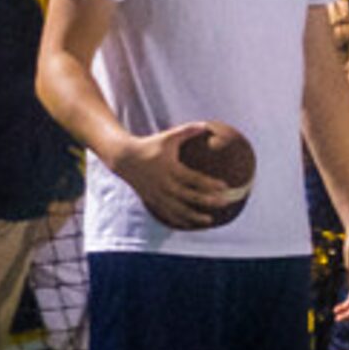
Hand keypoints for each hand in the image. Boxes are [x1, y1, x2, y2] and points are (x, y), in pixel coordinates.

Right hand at [110, 123, 237, 228]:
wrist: (124, 159)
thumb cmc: (150, 145)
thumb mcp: (168, 137)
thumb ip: (188, 131)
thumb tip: (207, 125)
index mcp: (170, 169)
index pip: (193, 179)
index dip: (209, 183)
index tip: (225, 186)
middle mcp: (164, 184)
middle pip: (188, 196)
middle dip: (207, 201)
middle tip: (224, 203)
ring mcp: (157, 194)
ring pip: (178, 209)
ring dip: (194, 215)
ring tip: (210, 220)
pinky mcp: (152, 200)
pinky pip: (167, 213)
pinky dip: (179, 219)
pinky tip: (191, 224)